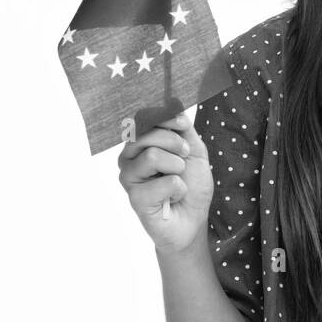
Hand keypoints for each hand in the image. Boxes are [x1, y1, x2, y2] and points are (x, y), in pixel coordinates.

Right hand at [117, 112, 212, 254]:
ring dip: (177, 168)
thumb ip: (183, 129)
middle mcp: (128, 158)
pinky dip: (179, 190)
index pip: (143, 118)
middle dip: (175, 144)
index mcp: (139, 143)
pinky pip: (165, 182)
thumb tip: (174, 101)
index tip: (184, 126)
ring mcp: (128, 178)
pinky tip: (173, 198)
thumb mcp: (193, 151)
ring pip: (152, 155)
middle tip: (183, 160)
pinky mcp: (135, 198)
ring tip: (178, 180)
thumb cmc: (191, 185)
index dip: (166, 117)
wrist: (193, 220)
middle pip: (146, 133)